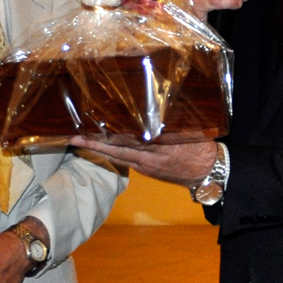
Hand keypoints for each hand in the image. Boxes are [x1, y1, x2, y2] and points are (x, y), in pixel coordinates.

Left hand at [69, 137, 216, 185]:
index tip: (92, 127)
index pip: (127, 140)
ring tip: (81, 143)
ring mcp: (146, 167)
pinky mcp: (147, 171)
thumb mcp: (185, 131)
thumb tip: (148, 111)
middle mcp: (147, 159)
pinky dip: (113, 154)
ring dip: (100, 150)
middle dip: (94, 145)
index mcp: (156, 147)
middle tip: (74, 139)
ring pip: (118, 157)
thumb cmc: (199, 147)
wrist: (208, 172)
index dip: (108, 135)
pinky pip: (126, 161)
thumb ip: (165, 124)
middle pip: (116, 150)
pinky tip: (103, 148)